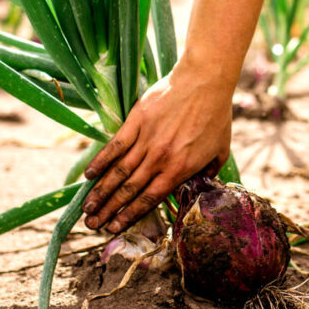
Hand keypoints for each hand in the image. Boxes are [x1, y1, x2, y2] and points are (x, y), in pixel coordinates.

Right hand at [81, 63, 232, 233]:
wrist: (205, 81)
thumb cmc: (216, 115)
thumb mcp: (220, 150)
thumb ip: (210, 171)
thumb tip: (203, 185)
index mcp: (181, 169)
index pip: (150, 199)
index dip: (130, 215)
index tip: (115, 227)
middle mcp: (160, 158)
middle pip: (129, 191)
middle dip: (110, 211)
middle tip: (93, 225)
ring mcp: (147, 140)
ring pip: (118, 172)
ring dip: (101, 192)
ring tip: (87, 208)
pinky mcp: (136, 121)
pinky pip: (115, 146)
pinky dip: (100, 161)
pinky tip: (88, 175)